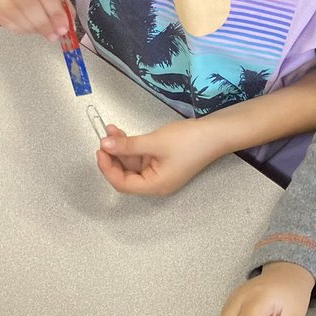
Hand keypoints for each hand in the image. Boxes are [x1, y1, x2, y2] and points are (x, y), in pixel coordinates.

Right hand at [0, 0, 69, 39]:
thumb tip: (68, 25)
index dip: (54, 10)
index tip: (63, 27)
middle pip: (24, 0)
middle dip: (42, 22)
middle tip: (53, 34)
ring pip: (10, 11)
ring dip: (29, 27)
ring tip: (42, 32)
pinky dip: (16, 27)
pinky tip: (27, 29)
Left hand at [95, 119, 223, 195]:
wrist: (216, 133)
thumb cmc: (189, 141)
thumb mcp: (155, 142)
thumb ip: (128, 145)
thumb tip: (105, 145)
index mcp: (155, 185)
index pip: (123, 184)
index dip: (108, 168)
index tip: (100, 150)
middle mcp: (156, 182)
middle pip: (126, 174)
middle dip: (113, 156)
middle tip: (104, 137)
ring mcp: (160, 172)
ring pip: (132, 163)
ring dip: (121, 147)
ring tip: (111, 130)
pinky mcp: (162, 161)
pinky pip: (141, 157)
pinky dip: (131, 146)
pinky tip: (122, 133)